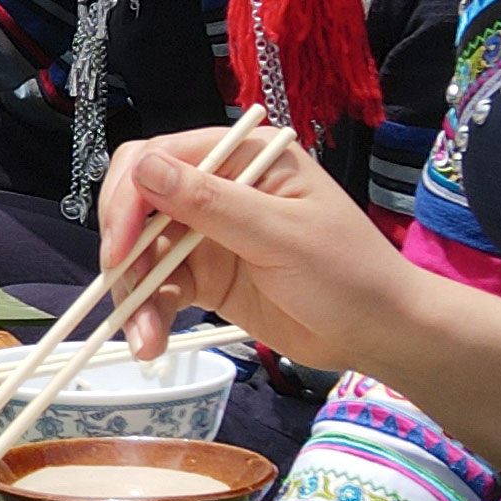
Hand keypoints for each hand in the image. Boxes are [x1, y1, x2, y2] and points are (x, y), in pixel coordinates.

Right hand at [94, 126, 415, 365]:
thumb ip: (210, 203)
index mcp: (242, 157)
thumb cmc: (348, 273)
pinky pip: (160, 287)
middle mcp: (218, 187)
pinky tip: (151, 343)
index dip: (129, 200)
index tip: (121, 249)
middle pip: (139, 204)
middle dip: (124, 250)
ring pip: (143, 252)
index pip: (159, 159)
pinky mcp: (207, 276)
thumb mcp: (280, 236)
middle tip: (123, 294)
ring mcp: (210, 234)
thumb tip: (143, 167)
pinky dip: (149, 314)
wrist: (380, 332)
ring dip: (134, 294)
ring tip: (142, 340)